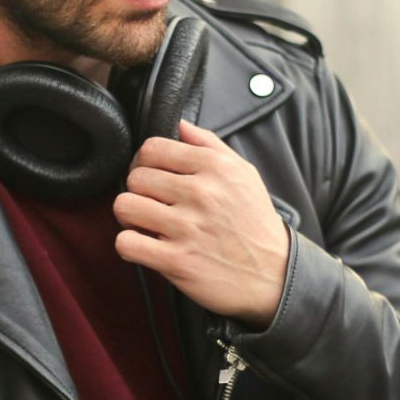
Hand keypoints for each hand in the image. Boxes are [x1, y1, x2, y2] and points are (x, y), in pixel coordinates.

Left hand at [112, 122, 291, 328]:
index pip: (153, 148)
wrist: (274, 276)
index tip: (151, 176)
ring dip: (129, 217)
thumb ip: (209, 144)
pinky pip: (126, 243)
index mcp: (215, 168)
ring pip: (125, 206)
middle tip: (150, 203)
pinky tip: (145, 246)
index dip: (144, 162)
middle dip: (137, 190)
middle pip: (135, 177)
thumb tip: (179, 124)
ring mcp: (187, 228)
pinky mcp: (177, 261)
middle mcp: (201, 193)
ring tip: (145, 223)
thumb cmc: (254, 224)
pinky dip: (129, 245)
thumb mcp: (244, 174)